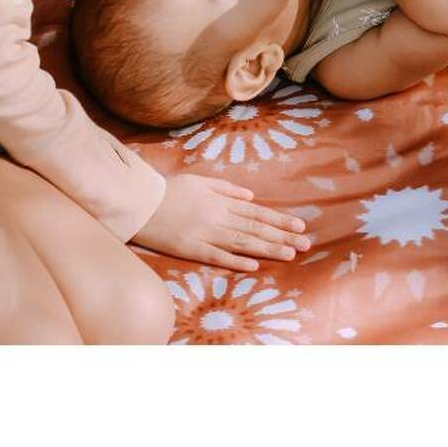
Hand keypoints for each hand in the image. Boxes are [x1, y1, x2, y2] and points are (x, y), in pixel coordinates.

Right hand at [132, 174, 310, 272]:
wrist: (142, 202)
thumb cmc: (171, 189)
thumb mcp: (201, 180)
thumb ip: (227, 188)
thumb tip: (251, 196)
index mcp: (222, 201)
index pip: (257, 212)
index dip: (279, 220)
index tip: (299, 226)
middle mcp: (218, 218)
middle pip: (255, 229)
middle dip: (282, 236)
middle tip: (305, 244)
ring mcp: (206, 234)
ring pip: (243, 243)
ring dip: (267, 249)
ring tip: (289, 255)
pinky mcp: (191, 249)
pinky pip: (217, 256)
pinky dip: (236, 261)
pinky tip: (254, 266)